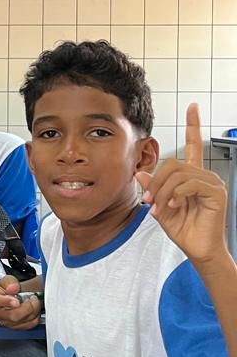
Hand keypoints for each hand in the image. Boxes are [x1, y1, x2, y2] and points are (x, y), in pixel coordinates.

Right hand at [0, 275, 42, 329]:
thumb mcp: (8, 280)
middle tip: (33, 298)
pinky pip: (28, 325)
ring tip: (34, 302)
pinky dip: (34, 317)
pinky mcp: (14, 327)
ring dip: (33, 311)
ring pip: (22, 321)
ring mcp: (5, 322)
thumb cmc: (7, 289)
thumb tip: (13, 288)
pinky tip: (33, 310)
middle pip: (13, 316)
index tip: (17, 301)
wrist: (12, 296)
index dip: (7, 302)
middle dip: (27, 307)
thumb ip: (10, 282)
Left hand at [137, 103, 227, 266]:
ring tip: (160, 208)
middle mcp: (204, 175)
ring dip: (163, 191)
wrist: (198, 249)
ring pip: (178, 174)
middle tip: (149, 201)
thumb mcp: (161, 207)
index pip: (193, 145)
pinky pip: (189, 184)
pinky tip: (173, 206)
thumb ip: (152, 190)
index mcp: (192, 176)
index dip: (193, 125)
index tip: (192, 107)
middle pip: (173, 164)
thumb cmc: (184, 230)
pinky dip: (175, 195)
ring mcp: (212, 183)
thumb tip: (141, 174)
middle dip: (156, 182)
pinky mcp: (216, 192)